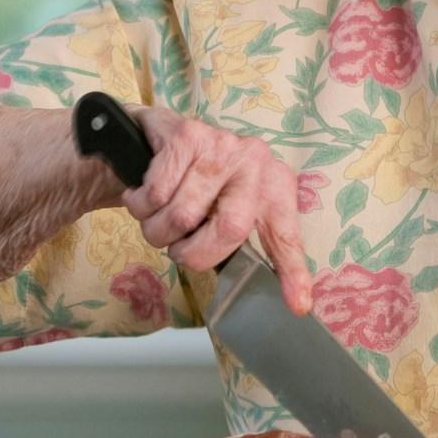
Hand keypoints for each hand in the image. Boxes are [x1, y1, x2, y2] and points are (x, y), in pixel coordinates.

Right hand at [119, 106, 311, 314]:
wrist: (152, 132)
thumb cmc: (192, 180)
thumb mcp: (223, 204)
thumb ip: (238, 238)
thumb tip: (266, 291)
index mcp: (271, 184)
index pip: (285, 232)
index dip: (292, 271)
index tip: (298, 304)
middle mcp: (255, 161)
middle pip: (230, 229)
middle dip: (192, 253)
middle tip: (176, 250)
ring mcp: (222, 145)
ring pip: (182, 215)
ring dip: (156, 230)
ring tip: (155, 218)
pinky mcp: (186, 135)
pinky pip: (156, 195)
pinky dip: (139, 206)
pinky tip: (141, 195)